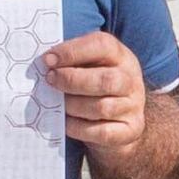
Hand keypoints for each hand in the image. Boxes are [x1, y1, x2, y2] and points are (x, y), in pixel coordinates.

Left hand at [42, 31, 149, 162]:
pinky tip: (67, 123)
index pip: (102, 46)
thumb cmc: (96, 86)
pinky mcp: (131, 130)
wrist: (122, 119)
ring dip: (73, 106)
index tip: (48, 60)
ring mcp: (133, 107)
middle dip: (72, 80)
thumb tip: (45, 63)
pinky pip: (102, 132)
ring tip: (58, 104)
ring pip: (102, 108)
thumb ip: (72, 61)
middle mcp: (131, 80)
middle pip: (106, 80)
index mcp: (121, 56)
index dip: (72, 51)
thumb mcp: (90, 65)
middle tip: (50, 80)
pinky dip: (79, 128)